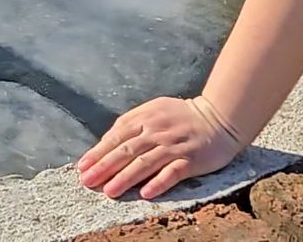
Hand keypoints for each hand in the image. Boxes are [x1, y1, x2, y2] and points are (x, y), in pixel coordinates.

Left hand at [76, 95, 244, 199]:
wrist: (220, 118)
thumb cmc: (182, 116)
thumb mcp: (154, 110)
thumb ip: (132, 123)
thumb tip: (107, 141)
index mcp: (146, 117)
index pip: (117, 136)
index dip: (98, 152)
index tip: (82, 167)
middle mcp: (157, 131)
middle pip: (126, 150)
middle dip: (105, 167)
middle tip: (88, 181)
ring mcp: (174, 146)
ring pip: (145, 163)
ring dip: (125, 178)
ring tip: (110, 191)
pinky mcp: (191, 160)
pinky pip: (173, 173)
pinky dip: (159, 182)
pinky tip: (145, 193)